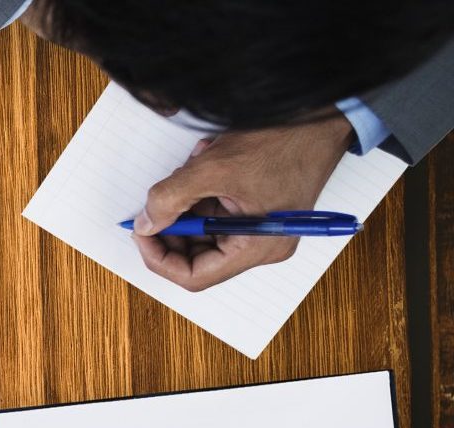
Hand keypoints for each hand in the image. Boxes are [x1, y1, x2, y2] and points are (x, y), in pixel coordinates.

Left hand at [131, 113, 355, 290]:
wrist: (323, 116)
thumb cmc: (283, 140)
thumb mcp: (214, 167)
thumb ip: (170, 199)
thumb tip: (144, 224)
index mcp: (258, 247)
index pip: (194, 276)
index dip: (160, 258)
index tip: (140, 232)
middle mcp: (263, 245)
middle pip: (197, 255)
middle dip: (173, 225)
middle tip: (157, 201)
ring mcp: (262, 229)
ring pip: (204, 230)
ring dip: (188, 202)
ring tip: (193, 166)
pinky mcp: (259, 210)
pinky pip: (218, 212)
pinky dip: (203, 190)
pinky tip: (206, 160)